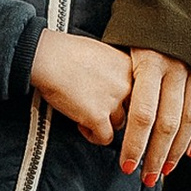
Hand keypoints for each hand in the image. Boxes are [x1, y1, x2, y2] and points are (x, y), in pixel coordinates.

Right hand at [32, 28, 133, 143]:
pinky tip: (81, 125)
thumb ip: (115, 70)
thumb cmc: (67, 52)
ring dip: (103, 123)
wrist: (49, 57)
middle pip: (133, 110)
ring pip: (119, 125)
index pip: (142, 92)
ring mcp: (114, 101)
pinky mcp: (98, 117)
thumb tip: (114, 87)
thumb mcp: (102, 54)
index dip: (125, 98)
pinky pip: (104, 138)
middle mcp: (127, 84)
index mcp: (130, 66)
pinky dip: (93, 135)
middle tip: (98, 108)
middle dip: (115, 111)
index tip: (113, 100)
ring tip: (86, 114)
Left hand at [117, 50, 190, 183]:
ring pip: (188, 121)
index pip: (143, 114)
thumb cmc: (137, 25)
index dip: (134, 144)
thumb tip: (104, 113)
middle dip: (156, 156)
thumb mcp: (123, 43)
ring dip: (177, 151)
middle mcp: (176, 68)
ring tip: (164, 171)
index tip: (125, 164)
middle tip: (146, 178)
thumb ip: (120, 77)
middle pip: (167, 123)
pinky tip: (189, 153)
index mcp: (150, 62)